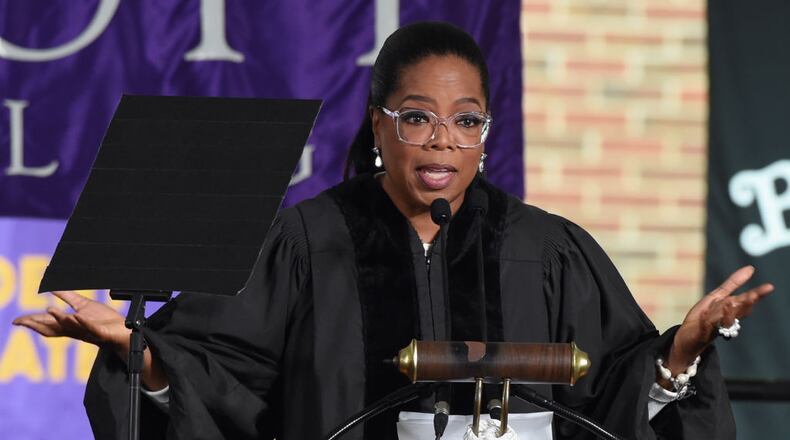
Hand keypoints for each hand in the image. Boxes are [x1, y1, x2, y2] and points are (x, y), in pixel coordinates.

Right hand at [13, 291, 168, 389]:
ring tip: (49, 310)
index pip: (47, 324)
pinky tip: (76, 316)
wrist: (125, 330)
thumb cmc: (104, 320)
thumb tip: (50, 288)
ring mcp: (89, 332)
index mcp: (70, 325)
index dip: (32, 322)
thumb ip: (67, 297)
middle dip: (37, 324)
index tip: (16, 321)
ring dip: (60, 319)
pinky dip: (83, 322)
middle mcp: (76, 330)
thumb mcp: (83, 305)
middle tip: (22, 321)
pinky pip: (91, 328)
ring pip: (71, 327)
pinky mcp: (102, 333)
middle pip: (53, 329)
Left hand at [665, 265, 773, 374]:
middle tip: (752, 296)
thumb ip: (733, 283)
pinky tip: (704, 315)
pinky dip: (705, 323)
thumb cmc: (705, 316)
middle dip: (745, 304)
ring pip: (723, 320)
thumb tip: (751, 268)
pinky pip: (704, 328)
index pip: (745, 301)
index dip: (756, 295)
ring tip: (728, 302)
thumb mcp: (717, 297)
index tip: (769, 287)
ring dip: (727, 313)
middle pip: (738, 311)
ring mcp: (714, 327)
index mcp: (731, 310)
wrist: (688, 338)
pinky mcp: (701, 334)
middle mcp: (725, 319)